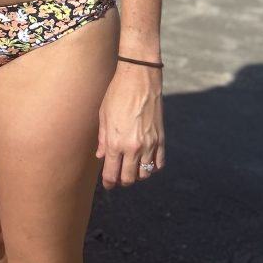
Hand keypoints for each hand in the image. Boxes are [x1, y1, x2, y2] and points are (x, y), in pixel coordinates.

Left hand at [96, 63, 164, 187]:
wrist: (139, 79)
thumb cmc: (117, 94)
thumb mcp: (103, 116)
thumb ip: (103, 139)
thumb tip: (101, 157)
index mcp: (116, 143)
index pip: (112, 174)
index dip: (108, 182)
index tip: (107, 184)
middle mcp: (133, 148)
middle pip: (129, 178)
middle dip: (122, 181)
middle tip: (117, 178)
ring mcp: (149, 145)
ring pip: (145, 174)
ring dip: (137, 175)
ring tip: (131, 169)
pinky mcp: (161, 139)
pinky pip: (159, 163)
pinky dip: (152, 167)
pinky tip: (146, 162)